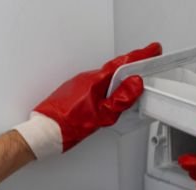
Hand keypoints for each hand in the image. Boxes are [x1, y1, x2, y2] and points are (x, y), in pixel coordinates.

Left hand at [15, 42, 161, 157]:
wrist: (43, 133)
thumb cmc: (65, 126)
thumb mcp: (100, 117)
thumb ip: (119, 101)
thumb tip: (134, 85)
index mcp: (94, 82)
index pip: (121, 65)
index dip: (139, 57)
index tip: (152, 50)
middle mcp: (86, 79)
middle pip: (114, 71)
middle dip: (131, 68)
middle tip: (146, 65)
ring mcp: (79, 86)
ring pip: (105, 80)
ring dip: (118, 81)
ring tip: (130, 88)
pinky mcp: (74, 93)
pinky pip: (96, 86)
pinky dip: (106, 89)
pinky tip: (109, 100)